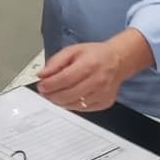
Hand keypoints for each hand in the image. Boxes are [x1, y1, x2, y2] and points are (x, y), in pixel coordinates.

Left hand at [38, 30, 152, 111]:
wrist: (118, 61)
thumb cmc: (95, 55)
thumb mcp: (73, 50)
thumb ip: (55, 62)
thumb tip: (42, 74)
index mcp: (89, 65)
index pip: (64, 79)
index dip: (49, 85)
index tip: (41, 86)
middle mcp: (97, 81)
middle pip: (67, 95)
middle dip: (51, 95)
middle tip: (44, 92)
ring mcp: (102, 94)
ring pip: (73, 104)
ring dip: (59, 102)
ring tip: (54, 95)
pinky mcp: (104, 103)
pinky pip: (82, 109)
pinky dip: (71, 105)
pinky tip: (67, 98)